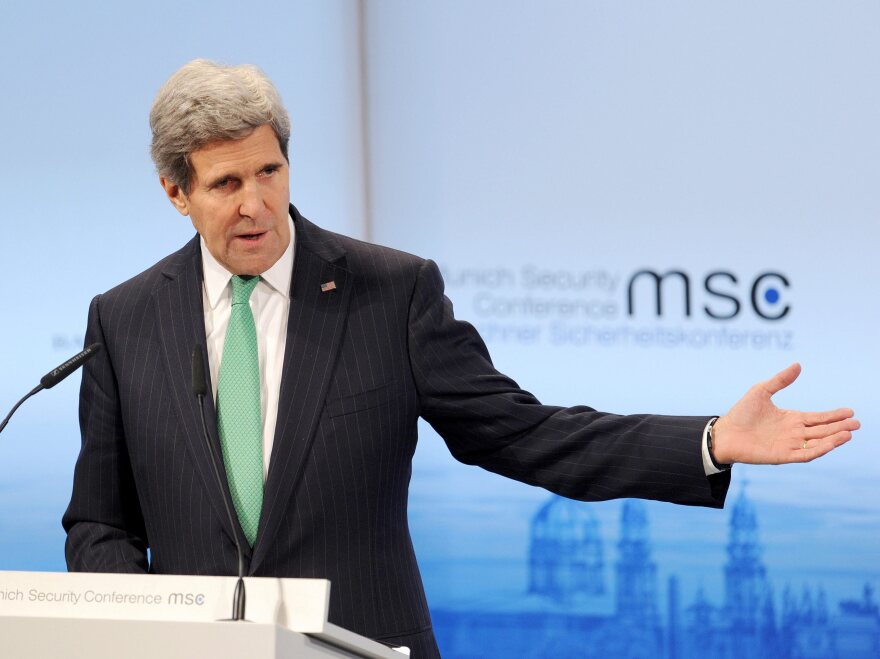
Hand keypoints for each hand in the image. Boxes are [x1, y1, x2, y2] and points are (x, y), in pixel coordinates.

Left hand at [711, 363, 858, 464]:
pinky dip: (820, 449)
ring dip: (834, 439)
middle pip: (822, 430)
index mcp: (791, 419)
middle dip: (839, 426)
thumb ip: (780, 380)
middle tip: (857, 423)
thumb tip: (798, 365)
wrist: (725, 433)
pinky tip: (832, 443)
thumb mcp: (761, 391)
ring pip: (818, 442)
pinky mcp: (783, 456)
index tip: (849, 411)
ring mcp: (790, 445)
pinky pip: (806, 454)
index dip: (833, 415)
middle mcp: (793, 433)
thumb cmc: (741, 413)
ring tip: (849, 432)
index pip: (818, 417)